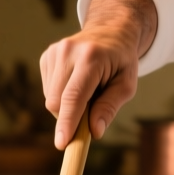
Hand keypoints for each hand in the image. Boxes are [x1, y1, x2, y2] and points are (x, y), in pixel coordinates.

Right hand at [39, 0, 156, 148]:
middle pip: (57, 103)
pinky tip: (75, 82)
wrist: (110, 31)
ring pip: (50, 98)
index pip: (74, 97)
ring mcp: (54, 52)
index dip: (67, 123)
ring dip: (67, 105)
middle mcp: (68, 51)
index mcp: (91, 58)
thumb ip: (110, 107)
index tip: (61, 144)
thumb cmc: (121, 61)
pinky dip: (61, 95)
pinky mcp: (46, 56)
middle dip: (71, 116)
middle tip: (92, 110)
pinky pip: (48, 90)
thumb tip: (95, 132)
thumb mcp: (126, 85)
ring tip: (87, 90)